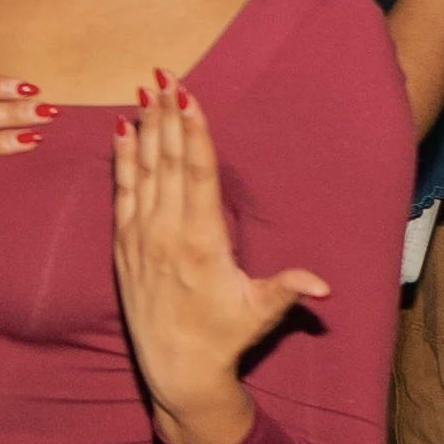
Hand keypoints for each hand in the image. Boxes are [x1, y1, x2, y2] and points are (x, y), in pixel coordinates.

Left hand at [110, 73, 324, 443]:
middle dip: (168, 116)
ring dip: (145, 129)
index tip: (189, 97)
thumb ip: (288, 289)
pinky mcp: (122, 246)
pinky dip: (121, 160)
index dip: (194, 132)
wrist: (176, 369)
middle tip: (165, 75)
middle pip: (169, 161)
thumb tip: (324, 286)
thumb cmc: (225, 338)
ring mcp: (139, 237)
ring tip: (146, 91)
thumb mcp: (260, 313)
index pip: (197, 173)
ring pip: (142, 170)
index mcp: (202, 241)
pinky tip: (120, 131)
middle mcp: (166, 232)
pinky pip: (120, 192)